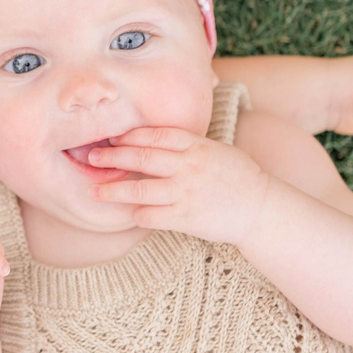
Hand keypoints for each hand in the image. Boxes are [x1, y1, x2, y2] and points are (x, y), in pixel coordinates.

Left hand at [88, 127, 272, 245]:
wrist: (261, 208)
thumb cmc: (237, 177)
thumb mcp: (215, 149)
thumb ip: (187, 144)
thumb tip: (152, 140)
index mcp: (196, 145)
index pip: (155, 134)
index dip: (129, 135)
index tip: (112, 137)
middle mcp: (188, 166)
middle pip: (141, 157)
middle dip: (112, 156)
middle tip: (92, 157)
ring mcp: (186, 192)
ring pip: (139, 189)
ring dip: (112, 190)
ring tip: (94, 191)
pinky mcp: (185, 218)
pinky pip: (151, 216)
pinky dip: (136, 214)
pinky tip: (128, 213)